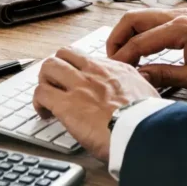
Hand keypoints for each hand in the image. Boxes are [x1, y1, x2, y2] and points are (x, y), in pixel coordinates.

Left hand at [32, 47, 159, 162]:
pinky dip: (38, 102)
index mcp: (115, 69)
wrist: (142, 131)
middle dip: (56, 68)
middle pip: (64, 54)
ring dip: (44, 82)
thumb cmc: (147, 119)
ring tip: (47, 98)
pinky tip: (44, 113)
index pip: (86, 58)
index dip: (76, 68)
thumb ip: (137, 88)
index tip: (76, 80)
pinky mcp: (66, 105)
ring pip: (48, 67)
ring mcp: (79, 86)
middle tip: (56, 85)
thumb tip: (138, 91)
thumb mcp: (148, 93)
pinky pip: (41, 93)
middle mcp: (94, 72)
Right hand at [106, 8, 186, 93]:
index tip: (114, 70)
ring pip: (142, 16)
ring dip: (128, 33)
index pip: (139, 41)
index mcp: (180, 29)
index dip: (123, 57)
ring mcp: (182, 13)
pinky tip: (141, 48)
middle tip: (112, 59)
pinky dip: (141, 30)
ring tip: (123, 55)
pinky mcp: (186, 17)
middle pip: (133, 18)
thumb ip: (166, 76)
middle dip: (117, 38)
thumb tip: (140, 77)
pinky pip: (154, 19)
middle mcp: (178, 15)